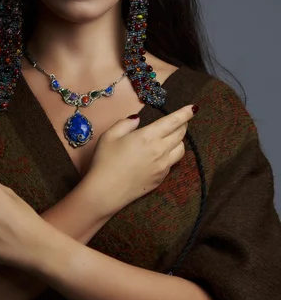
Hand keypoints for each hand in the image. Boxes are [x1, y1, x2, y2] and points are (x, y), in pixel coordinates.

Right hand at [82, 104, 195, 219]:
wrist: (106, 191)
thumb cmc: (105, 161)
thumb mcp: (109, 136)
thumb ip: (125, 124)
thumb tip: (136, 120)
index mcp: (148, 136)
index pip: (174, 121)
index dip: (186, 113)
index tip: (194, 108)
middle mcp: (160, 150)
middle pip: (181, 134)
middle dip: (183, 124)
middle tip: (180, 121)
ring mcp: (163, 166)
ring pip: (181, 149)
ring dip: (179, 140)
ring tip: (172, 137)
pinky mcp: (161, 178)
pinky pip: (172, 163)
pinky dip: (171, 155)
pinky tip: (161, 155)